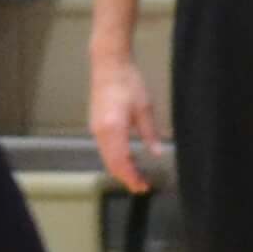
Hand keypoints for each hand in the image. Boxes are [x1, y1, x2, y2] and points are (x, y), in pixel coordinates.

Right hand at [89, 54, 161, 193]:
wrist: (109, 65)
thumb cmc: (128, 82)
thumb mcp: (145, 108)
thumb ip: (150, 134)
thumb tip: (157, 153)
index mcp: (114, 128)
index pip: (122, 162)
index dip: (132, 177)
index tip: (143, 186)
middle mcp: (101, 132)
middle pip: (112, 164)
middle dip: (126, 177)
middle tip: (141, 186)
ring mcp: (95, 129)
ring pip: (106, 158)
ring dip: (120, 169)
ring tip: (136, 176)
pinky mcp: (95, 125)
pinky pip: (104, 149)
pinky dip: (114, 159)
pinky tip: (126, 160)